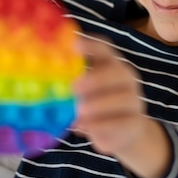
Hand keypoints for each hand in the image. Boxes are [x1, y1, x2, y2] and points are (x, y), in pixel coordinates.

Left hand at [72, 36, 170, 177]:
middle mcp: (125, 80)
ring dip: (99, 105)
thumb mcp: (84, 94)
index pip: (104, 50)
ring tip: (79, 113)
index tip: (74, 44)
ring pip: (123, 99)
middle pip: (117, 72)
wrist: (126, 133)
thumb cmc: (97, 107)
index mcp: (111, 65)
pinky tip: (86, 128)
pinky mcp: (135, 124)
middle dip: (96, 79)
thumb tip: (42, 87)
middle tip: (74, 88)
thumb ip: (70, 87)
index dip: (91, 45)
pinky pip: (122, 123)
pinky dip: (103, 126)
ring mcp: (134, 101)